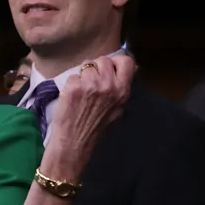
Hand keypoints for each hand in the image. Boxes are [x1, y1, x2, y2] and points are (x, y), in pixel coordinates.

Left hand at [45, 54, 134, 178]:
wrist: (75, 144)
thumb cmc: (96, 130)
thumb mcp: (118, 109)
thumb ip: (122, 88)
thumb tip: (133, 68)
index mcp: (122, 91)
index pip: (126, 61)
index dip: (116, 62)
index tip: (109, 69)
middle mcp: (108, 86)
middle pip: (103, 60)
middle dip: (96, 68)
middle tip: (91, 83)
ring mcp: (90, 85)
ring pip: (86, 66)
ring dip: (82, 76)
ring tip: (81, 93)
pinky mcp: (73, 87)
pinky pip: (72, 76)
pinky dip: (70, 85)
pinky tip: (71, 98)